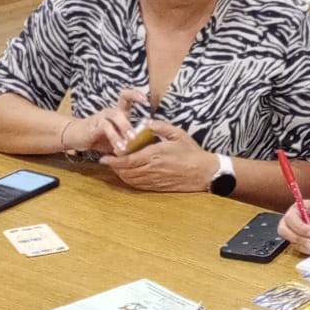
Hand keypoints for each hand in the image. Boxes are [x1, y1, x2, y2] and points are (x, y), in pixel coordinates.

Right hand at [62, 87, 148, 155]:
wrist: (75, 136)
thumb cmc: (99, 137)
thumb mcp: (117, 139)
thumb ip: (129, 140)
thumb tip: (147, 147)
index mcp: (118, 112)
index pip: (127, 97)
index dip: (136, 95)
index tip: (147, 100)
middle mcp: (111, 111)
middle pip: (123, 103)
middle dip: (136, 112)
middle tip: (142, 129)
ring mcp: (102, 117)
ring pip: (115, 115)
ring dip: (125, 127)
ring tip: (131, 141)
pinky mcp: (94, 125)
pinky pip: (106, 128)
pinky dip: (114, 138)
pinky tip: (118, 148)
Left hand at [100, 119, 214, 191]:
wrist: (204, 172)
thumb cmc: (192, 152)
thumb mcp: (178, 134)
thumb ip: (160, 126)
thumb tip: (146, 122)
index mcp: (155, 154)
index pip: (128, 159)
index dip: (114, 160)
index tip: (105, 157)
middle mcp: (152, 168)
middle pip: (126, 171)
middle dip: (114, 167)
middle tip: (107, 161)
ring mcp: (154, 179)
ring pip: (130, 179)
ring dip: (120, 174)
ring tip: (116, 167)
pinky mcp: (158, 187)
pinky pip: (139, 186)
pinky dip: (129, 181)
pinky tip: (128, 176)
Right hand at [280, 192, 309, 255]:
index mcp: (298, 208)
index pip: (291, 218)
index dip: (300, 228)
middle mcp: (293, 219)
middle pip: (285, 231)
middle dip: (298, 239)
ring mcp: (295, 230)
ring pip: (292, 241)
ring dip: (305, 247)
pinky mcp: (301, 239)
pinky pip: (300, 247)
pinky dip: (309, 250)